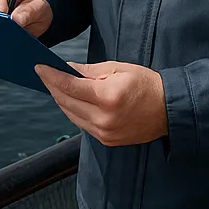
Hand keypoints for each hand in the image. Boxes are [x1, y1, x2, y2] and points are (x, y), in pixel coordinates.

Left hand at [35, 61, 167, 145]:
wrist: (169, 110)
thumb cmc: (146, 84)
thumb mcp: (118, 69)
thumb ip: (89, 71)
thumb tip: (66, 69)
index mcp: (107, 97)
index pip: (69, 86)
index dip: (51, 76)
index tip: (39, 67)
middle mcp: (103, 118)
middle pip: (66, 102)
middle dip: (52, 86)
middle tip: (44, 74)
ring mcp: (104, 132)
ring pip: (70, 115)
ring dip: (60, 99)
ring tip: (54, 85)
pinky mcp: (107, 140)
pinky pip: (81, 124)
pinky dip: (72, 111)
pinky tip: (69, 100)